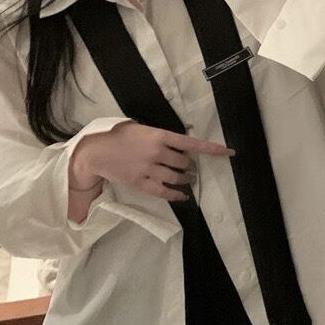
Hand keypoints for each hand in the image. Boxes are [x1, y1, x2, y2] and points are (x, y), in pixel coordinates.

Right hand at [81, 120, 234, 201]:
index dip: (212, 149)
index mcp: (158, 135)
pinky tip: (183, 195)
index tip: (228, 152)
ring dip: (185, 179)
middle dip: (189, 165)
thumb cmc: (119, 136)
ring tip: (187, 179)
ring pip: (177, 177)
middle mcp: (157, 152)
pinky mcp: (141, 183)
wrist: (95, 151)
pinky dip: (177, 195)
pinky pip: (165, 192)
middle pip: (185, 162)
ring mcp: (149, 169)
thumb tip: (181, 147)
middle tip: (189, 167)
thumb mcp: (141, 129)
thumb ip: (162, 137)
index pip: (191, 143)